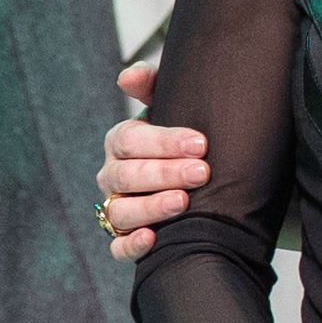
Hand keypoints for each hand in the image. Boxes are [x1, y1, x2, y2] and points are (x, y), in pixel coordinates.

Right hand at [97, 67, 206, 262]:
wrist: (207, 173)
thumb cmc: (189, 135)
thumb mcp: (176, 105)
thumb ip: (155, 84)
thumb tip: (129, 75)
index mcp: (123, 141)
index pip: (130, 139)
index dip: (163, 142)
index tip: (200, 143)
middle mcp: (114, 175)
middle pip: (126, 176)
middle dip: (165, 173)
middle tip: (202, 172)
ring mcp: (118, 207)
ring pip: (121, 212)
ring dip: (151, 208)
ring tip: (184, 203)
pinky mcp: (126, 237)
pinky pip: (118, 247)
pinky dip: (131, 245)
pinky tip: (152, 238)